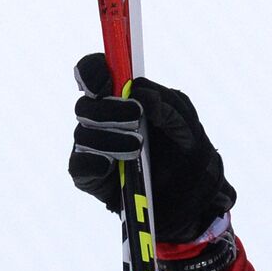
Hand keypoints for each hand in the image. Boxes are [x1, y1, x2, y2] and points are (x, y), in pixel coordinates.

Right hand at [68, 53, 235, 242]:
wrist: (191, 199)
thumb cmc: (186, 155)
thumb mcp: (188, 125)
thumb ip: (169, 104)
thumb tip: (141, 95)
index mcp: (121, 100)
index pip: (94, 74)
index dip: (92, 72)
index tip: (105, 80)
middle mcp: (102, 122)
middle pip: (85, 105)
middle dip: (109, 108)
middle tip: (135, 115)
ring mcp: (93, 149)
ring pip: (83, 135)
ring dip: (109, 137)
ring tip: (137, 145)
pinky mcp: (91, 177)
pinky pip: (80, 166)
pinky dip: (94, 162)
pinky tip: (109, 165)